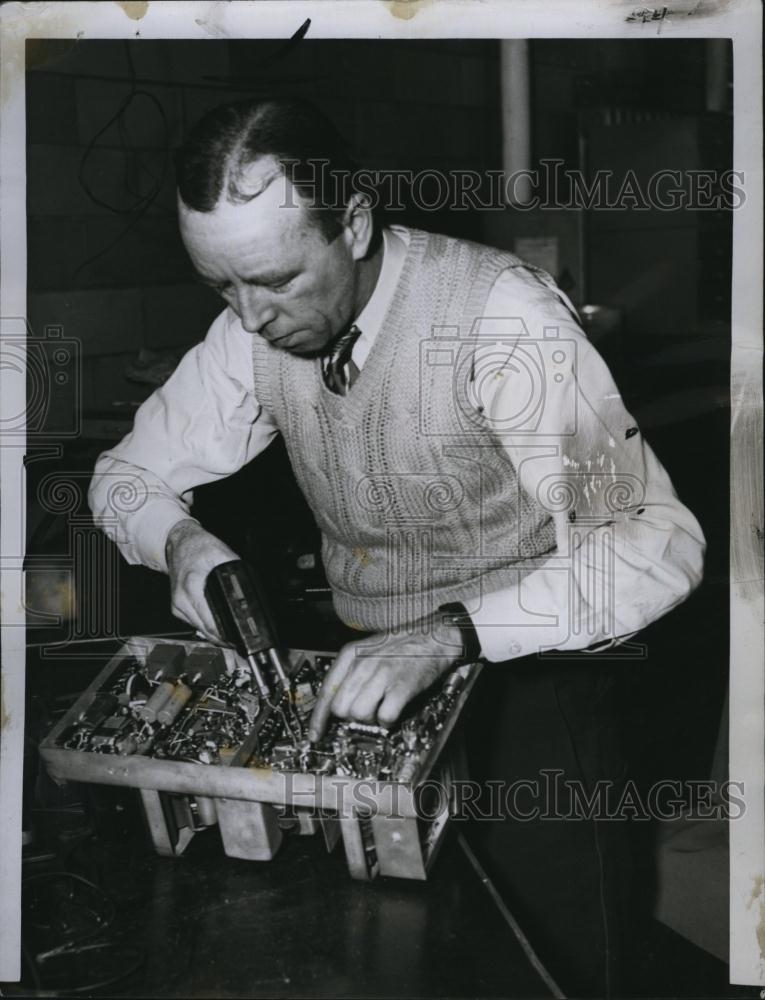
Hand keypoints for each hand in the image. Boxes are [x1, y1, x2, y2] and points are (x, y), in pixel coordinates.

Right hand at [165, 519, 238, 641]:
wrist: (179, 542)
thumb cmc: (198, 546)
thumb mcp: (222, 554)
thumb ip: (234, 572)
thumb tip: (247, 589)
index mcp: (191, 586)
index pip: (209, 621)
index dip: (225, 634)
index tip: (238, 639)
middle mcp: (181, 599)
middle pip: (205, 629)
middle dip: (223, 638)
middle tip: (240, 641)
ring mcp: (177, 604)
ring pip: (199, 629)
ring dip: (215, 635)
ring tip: (232, 637)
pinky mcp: (177, 606)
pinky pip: (194, 622)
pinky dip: (206, 626)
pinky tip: (218, 626)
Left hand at [308, 616, 462, 741]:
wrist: (434, 635)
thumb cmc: (401, 645)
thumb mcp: (368, 650)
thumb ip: (352, 672)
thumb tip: (339, 702)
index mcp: (352, 655)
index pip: (327, 691)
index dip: (319, 718)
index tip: (315, 734)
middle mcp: (364, 663)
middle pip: (340, 707)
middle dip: (348, 717)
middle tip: (362, 714)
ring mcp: (383, 674)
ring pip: (358, 714)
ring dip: (368, 720)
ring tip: (379, 712)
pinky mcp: (402, 686)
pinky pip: (384, 716)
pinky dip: (387, 722)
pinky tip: (392, 715)